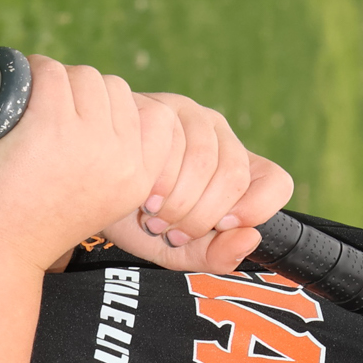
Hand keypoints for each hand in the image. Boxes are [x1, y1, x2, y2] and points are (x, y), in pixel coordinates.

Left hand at [0, 56, 157, 269]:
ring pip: (83, 76)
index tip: (91, 119)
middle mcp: (121, 158)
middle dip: (84, 92)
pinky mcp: (50, 122)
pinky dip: (33, 68)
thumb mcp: (100, 200)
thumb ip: (116, 166)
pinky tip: (20, 84)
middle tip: (51, 113)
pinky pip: (50, 72)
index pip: (158, 117)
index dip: (122, 110)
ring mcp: (87, 138)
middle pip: (114, 90)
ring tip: (32, 103)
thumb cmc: (38, 222)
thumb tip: (117, 117)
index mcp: (139, 178)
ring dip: (59, 78)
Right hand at [91, 92, 295, 272]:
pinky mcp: (159, 107)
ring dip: (175, 200)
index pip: (276, 183)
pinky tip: (138, 189)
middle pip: (235, 175)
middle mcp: (221, 136)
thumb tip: (250, 238)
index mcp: (236, 168)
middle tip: (169, 231)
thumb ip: (216, 256)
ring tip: (151, 215)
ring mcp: (191, 115)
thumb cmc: (136, 221)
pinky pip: (172, 142)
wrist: (86, 196)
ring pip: (204, 159)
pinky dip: (155, 178)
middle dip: (200, 216)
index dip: (255, 209)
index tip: (220, 227)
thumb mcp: (177, 251)